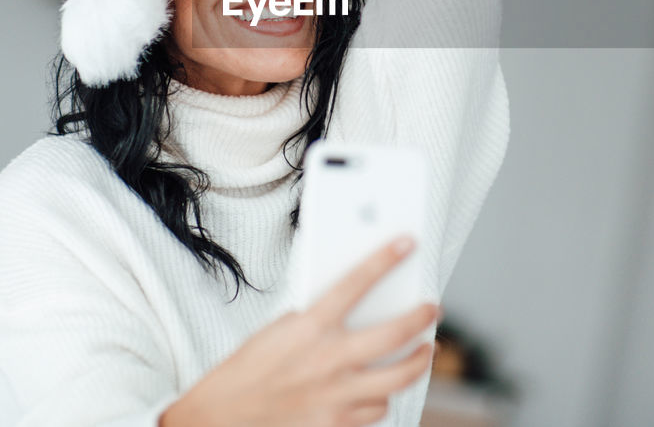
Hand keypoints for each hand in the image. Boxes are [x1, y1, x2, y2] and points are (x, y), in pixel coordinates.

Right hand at [159, 236, 438, 426]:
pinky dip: (382, 396)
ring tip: (424, 350)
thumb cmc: (247, 371)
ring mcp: (338, 395)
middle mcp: (329, 360)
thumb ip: (316, 319)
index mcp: (309, 327)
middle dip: (422, 317)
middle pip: (396, 334)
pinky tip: (381, 387)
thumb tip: (353, 308)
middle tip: (432, 308)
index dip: (385, 259)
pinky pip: (378, 408)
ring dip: (418, 361)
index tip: (406, 244)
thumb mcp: (278, 330)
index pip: (357, 282)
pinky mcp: (338, 424)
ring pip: (400, 377)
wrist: (221, 419)